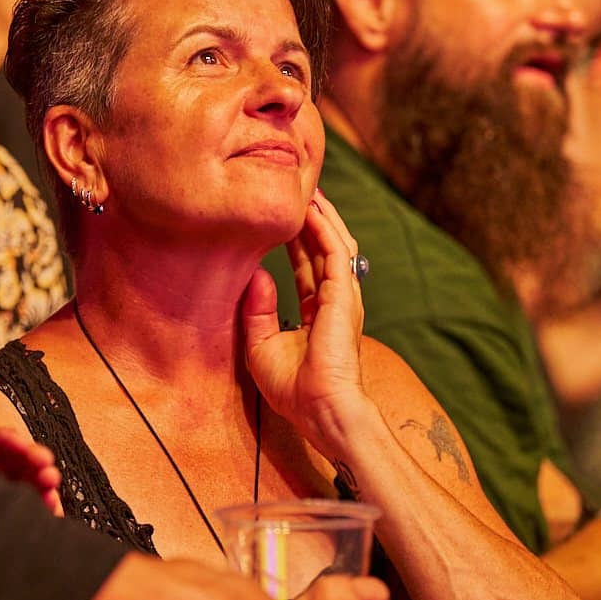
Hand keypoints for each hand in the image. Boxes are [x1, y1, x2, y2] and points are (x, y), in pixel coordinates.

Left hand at [0, 427, 62, 515]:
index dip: (14, 441)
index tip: (28, 450)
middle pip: (16, 457)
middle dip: (35, 460)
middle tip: (47, 470)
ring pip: (27, 478)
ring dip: (43, 480)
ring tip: (51, 484)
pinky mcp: (4, 511)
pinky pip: (28, 502)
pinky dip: (41, 502)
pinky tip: (50, 505)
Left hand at [241, 189, 369, 456]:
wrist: (320, 410)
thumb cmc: (294, 389)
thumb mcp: (261, 345)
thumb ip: (258, 310)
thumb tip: (256, 274)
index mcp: (318, 312)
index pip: (308, 266)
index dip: (296, 240)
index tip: (280, 218)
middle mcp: (334, 300)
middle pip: (323, 248)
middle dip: (312, 219)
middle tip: (297, 190)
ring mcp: (343, 296)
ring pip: (335, 243)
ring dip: (322, 216)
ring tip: (308, 190)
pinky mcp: (344, 296)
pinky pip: (335, 252)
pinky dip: (324, 228)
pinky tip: (311, 210)